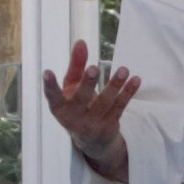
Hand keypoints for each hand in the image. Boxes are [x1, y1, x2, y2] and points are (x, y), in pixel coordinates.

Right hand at [39, 42, 139, 179]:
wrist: (93, 141)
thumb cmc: (77, 105)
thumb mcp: (72, 86)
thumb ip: (76, 65)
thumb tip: (81, 42)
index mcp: (60, 108)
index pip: (53, 97)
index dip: (49, 85)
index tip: (47, 72)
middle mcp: (74, 118)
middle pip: (81, 99)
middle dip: (87, 83)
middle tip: (94, 67)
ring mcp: (92, 125)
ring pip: (104, 103)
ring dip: (114, 85)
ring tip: (124, 70)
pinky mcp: (109, 127)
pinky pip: (120, 107)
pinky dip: (128, 93)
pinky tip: (136, 79)